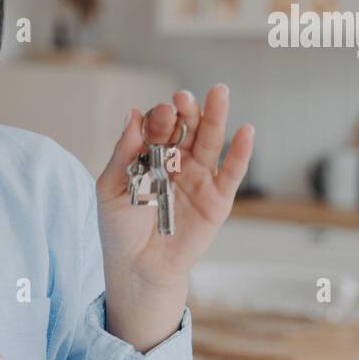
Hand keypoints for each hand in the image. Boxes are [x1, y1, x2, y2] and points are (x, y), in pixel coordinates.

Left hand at [96, 84, 254, 349]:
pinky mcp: (218, 199)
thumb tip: (133, 114)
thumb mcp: (112, 187)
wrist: (138, 266)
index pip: (158, 126)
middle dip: (186, 110)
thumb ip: (124, 153)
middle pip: (186, 128)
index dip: (160, 117)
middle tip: (183, 97)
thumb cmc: (120, 227)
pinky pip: (232, 172)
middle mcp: (177, 161)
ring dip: (215, 117)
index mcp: (149, 155)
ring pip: (210, 142)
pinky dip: (241, 152)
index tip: (160, 112)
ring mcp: (199, 177)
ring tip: (219, 93)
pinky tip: (246, 131)